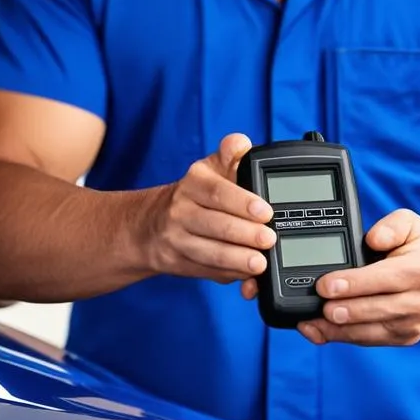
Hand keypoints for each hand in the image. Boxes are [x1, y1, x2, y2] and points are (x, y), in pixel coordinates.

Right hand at [142, 134, 274, 283]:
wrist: (150, 225)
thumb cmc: (194, 195)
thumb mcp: (210, 169)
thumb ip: (231, 154)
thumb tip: (242, 144)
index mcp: (193, 183)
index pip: (217, 192)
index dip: (242, 202)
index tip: (266, 212)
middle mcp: (180, 210)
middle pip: (215, 224)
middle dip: (245, 234)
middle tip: (269, 239)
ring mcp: (176, 239)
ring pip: (209, 252)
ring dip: (237, 260)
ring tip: (260, 263)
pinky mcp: (177, 263)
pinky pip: (206, 271)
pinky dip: (227, 274)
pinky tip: (245, 275)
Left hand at [251, 209, 419, 345]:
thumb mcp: (410, 222)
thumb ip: (391, 226)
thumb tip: (374, 238)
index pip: (387, 279)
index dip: (355, 284)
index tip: (327, 285)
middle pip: (378, 310)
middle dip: (345, 310)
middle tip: (320, 306)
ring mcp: (414, 323)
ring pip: (372, 331)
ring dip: (340, 330)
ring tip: (313, 323)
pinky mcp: (404, 337)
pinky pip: (371, 340)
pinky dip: (344, 337)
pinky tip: (321, 331)